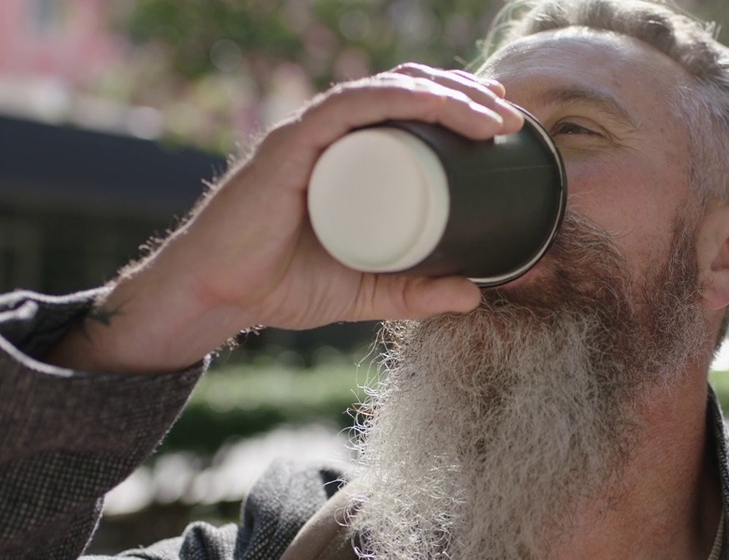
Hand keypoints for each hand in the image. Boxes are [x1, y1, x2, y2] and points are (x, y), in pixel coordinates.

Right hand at [47, 66, 525, 373]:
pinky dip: (394, 98)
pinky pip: (345, 107)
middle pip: (404, 92)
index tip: (502, 120)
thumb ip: (415, 294)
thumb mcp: (366, 293)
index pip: (406, 109)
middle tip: (509, 117)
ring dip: (443, 94)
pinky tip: (434, 101)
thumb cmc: (281, 285)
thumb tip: (475, 294)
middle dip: (462, 94)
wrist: (218, 298)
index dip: (456, 104)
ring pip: (384, 92)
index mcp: (345, 155)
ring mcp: (308, 136)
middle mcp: (328, 136)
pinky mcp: (289, 147)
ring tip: (491, 116)